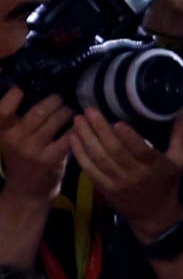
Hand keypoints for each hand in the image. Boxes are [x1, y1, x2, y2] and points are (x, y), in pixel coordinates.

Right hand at [0, 87, 74, 203]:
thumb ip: (18, 121)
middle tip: (61, 98)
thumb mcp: (12, 139)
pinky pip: (67, 137)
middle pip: (37, 112)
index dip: (13, 96)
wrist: (26, 191)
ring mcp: (33, 150)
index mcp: (3, 132)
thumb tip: (35, 92)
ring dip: (67, 112)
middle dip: (53, 101)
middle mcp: (15, 139)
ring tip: (71, 110)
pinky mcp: (51, 160)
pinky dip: (75, 128)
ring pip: (54, 121)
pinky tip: (79, 125)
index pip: (3, 110)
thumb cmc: (21, 159)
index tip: (23, 87)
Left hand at [66, 109, 182, 238]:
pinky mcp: (104, 188)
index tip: (118, 122)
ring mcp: (118, 183)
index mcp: (155, 167)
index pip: (142, 151)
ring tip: (78, 120)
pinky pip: (90, 169)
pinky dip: (80, 153)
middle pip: (115, 151)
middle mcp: (136, 175)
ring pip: (99, 158)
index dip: (130, 138)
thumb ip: (181, 133)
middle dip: (100, 130)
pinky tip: (73, 138)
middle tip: (89, 111)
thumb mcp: (179, 159)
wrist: (154, 215)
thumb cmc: (167, 183)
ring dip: (86, 138)